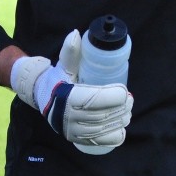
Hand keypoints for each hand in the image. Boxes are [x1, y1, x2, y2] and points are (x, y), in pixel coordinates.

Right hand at [10, 30, 132, 147]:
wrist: (44, 98)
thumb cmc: (59, 79)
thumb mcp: (64, 64)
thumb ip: (71, 51)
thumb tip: (76, 34)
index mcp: (67, 97)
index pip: (95, 100)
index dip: (114, 97)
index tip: (125, 91)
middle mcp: (68, 117)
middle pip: (102, 115)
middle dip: (121, 108)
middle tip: (130, 100)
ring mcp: (72, 131)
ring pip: (103, 129)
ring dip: (120, 120)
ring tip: (128, 111)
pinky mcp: (77, 139)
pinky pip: (100, 142)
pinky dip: (114, 137)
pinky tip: (121, 127)